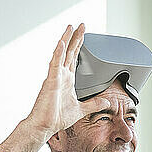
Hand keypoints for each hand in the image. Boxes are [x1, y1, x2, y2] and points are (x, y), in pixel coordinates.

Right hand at [26, 23, 109, 139]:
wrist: (45, 126)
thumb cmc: (57, 117)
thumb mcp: (82, 109)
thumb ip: (93, 104)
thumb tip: (106, 101)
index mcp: (67, 80)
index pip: (74, 58)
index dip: (79, 46)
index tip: (83, 34)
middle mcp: (61, 75)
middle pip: (69, 52)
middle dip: (75, 38)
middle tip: (81, 25)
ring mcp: (55, 77)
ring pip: (61, 54)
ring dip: (66, 40)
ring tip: (71, 28)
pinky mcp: (50, 82)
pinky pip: (54, 65)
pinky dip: (58, 54)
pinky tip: (61, 43)